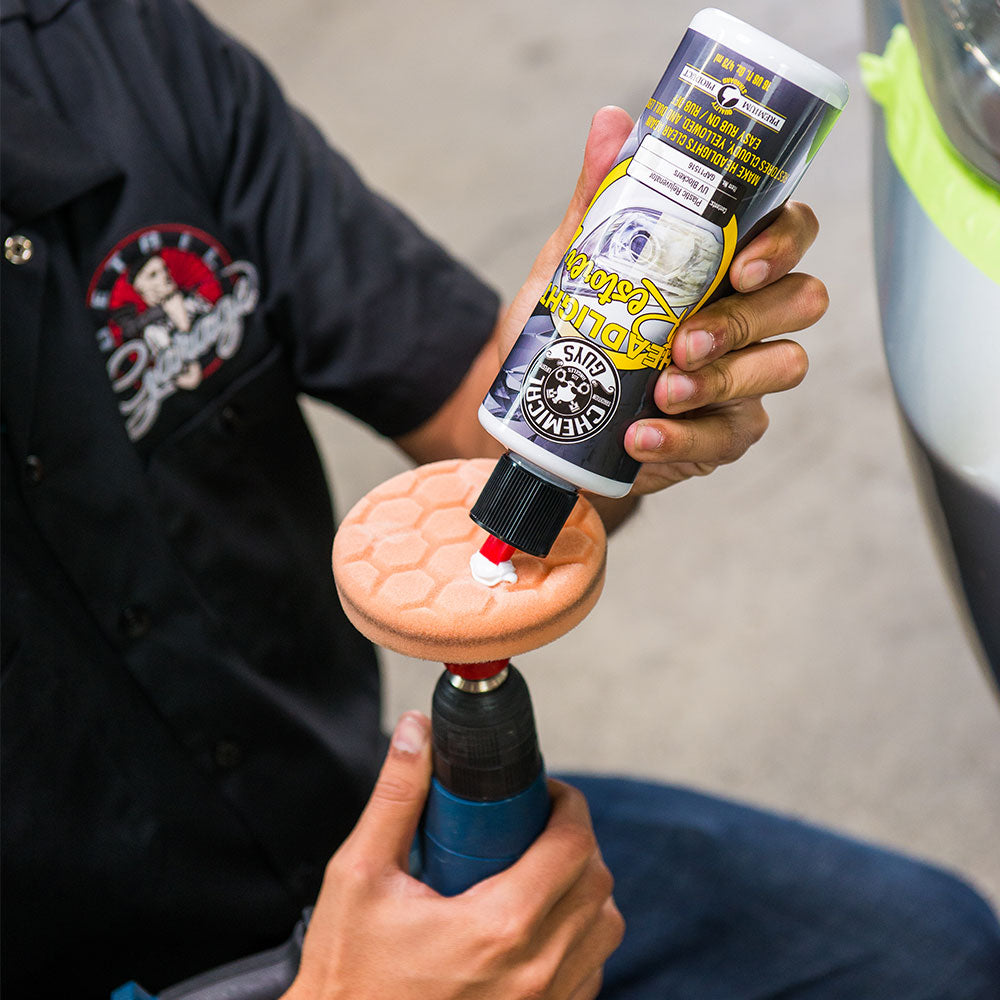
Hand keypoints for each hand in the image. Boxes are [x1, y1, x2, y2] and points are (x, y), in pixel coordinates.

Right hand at [286, 712, 623, 999]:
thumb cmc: (348, 975)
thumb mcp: (359, 876)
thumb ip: (395, 797)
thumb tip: (417, 733)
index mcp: (498, 928)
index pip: (573, 846)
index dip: (567, 805)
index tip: (543, 792)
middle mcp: (535, 973)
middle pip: (598, 884)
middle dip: (575, 841)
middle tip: (536, 826)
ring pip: (604, 931)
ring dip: (583, 891)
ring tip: (538, 873)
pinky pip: (590, 973)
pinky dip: (579, 940)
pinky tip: (535, 928)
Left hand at [499, 107, 827, 498]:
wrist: (542, 414)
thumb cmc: (568, 333)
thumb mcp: (573, 267)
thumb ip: (599, 202)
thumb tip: (612, 121)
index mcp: (722, 265)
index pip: (788, 234)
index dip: (783, 242)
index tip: (741, 262)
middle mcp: (748, 316)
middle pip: (802, 300)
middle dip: (748, 319)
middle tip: (686, 340)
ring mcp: (744, 378)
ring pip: (784, 366)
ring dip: (724, 380)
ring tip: (663, 389)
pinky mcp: (723, 434)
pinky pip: (730, 436)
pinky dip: (685, 439)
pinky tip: (640, 438)